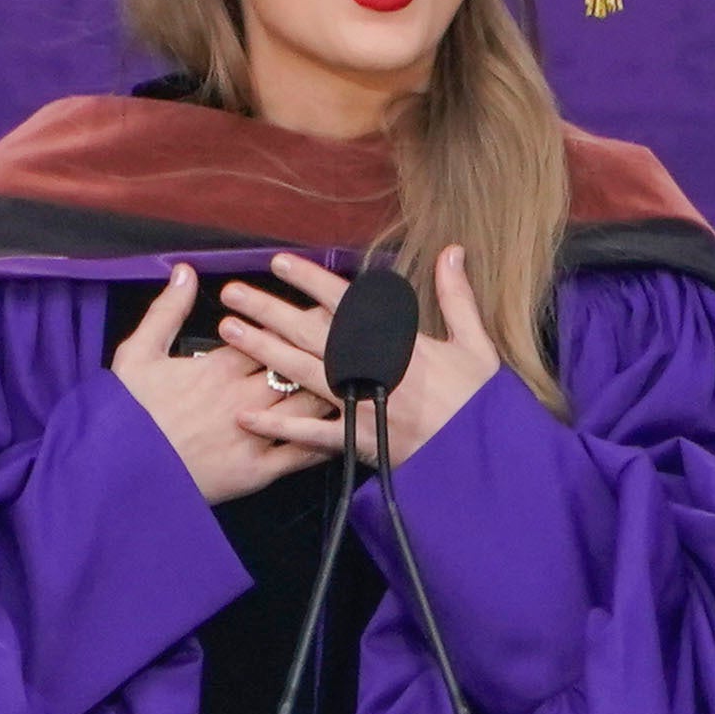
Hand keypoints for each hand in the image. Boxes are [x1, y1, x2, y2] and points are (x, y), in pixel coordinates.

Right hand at [113, 265, 337, 503]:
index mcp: (217, 366)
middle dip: (329, 346)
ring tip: (363, 370)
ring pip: (308, 403)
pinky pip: (301, 453)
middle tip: (358, 331)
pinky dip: (328, 439)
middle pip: (298, 363)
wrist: (114, 474)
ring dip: (336, 385)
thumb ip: (165, 311)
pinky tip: (349, 428)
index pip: (270, 333)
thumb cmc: (124, 416)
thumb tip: (184, 272)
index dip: (298, 318)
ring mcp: (253, 434)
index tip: (323, 306)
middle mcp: (242, 396)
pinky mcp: (257, 471)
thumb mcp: (135, 354)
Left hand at [218, 247, 503, 470]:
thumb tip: (452, 251)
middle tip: (233, 294)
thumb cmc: (481, 405)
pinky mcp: (358, 443)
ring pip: (302, 374)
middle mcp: (374, 371)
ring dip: (263, 351)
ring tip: (230, 332)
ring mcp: (362, 407)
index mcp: (401, 344)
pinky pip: (311, 434)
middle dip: (269, 311)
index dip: (311, 280)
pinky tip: (246, 413)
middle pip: (311, 334)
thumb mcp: (477, 346)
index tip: (280, 263)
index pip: (346, 304)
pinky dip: (278, 425)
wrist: (484, 462)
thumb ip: (457, 297)